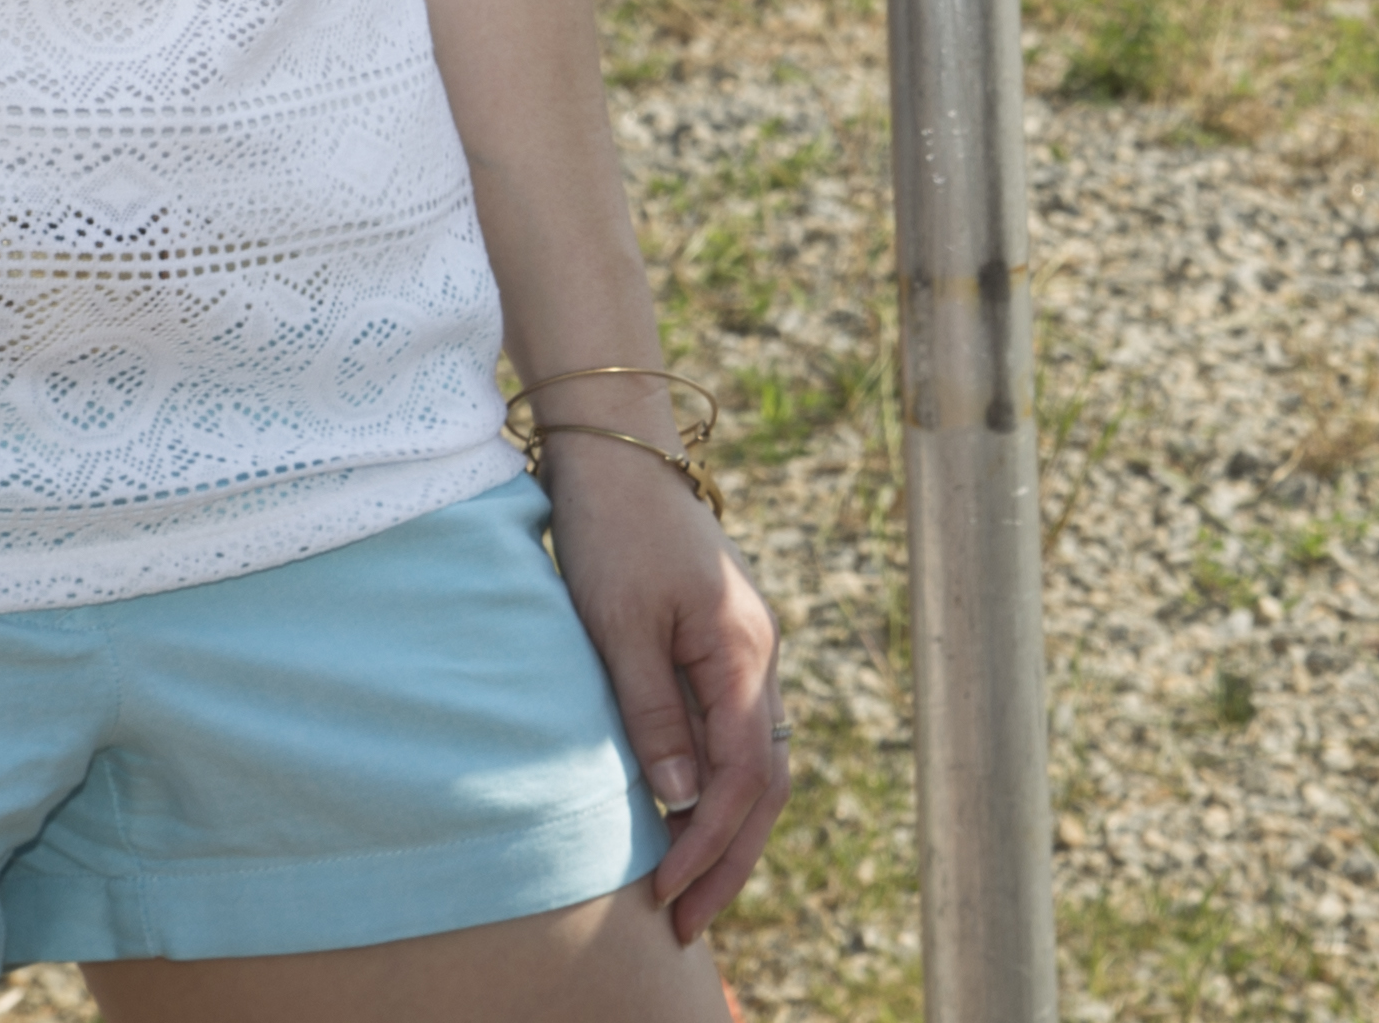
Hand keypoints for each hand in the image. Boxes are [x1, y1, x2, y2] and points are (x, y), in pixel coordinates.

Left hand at [540, 432, 786, 941]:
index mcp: (743, 653)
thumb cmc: (612, 532)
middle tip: (685, 925)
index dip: (707, 844)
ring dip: (728, 831)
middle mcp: (760, 658)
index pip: (743, 776)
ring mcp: (749, 651)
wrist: (621, 453)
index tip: (663, 894)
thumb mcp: (618, 625)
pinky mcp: (726, 645)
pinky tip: (684, 815)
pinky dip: (719, 789)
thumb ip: (651, 710)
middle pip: (766, 783)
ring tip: (688, 888)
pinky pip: (739, 734)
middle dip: (730, 860)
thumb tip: (677, 797)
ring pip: (759, 762)